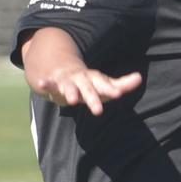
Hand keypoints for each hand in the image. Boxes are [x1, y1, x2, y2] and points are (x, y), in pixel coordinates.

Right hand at [20, 28, 141, 114]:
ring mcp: (68, 81)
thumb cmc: (89, 82)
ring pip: (69, 87)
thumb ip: (122, 84)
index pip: (104, 85)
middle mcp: (82, 79)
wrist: (63, 70)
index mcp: (95, 80)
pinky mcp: (54, 83)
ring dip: (70, 92)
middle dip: (93, 99)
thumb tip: (139, 78)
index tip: (118, 94)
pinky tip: (41, 83)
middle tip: (98, 111)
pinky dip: (45, 83)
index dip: (111, 88)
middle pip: (88, 89)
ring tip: (71, 100)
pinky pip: (49, 83)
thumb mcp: (104, 83)